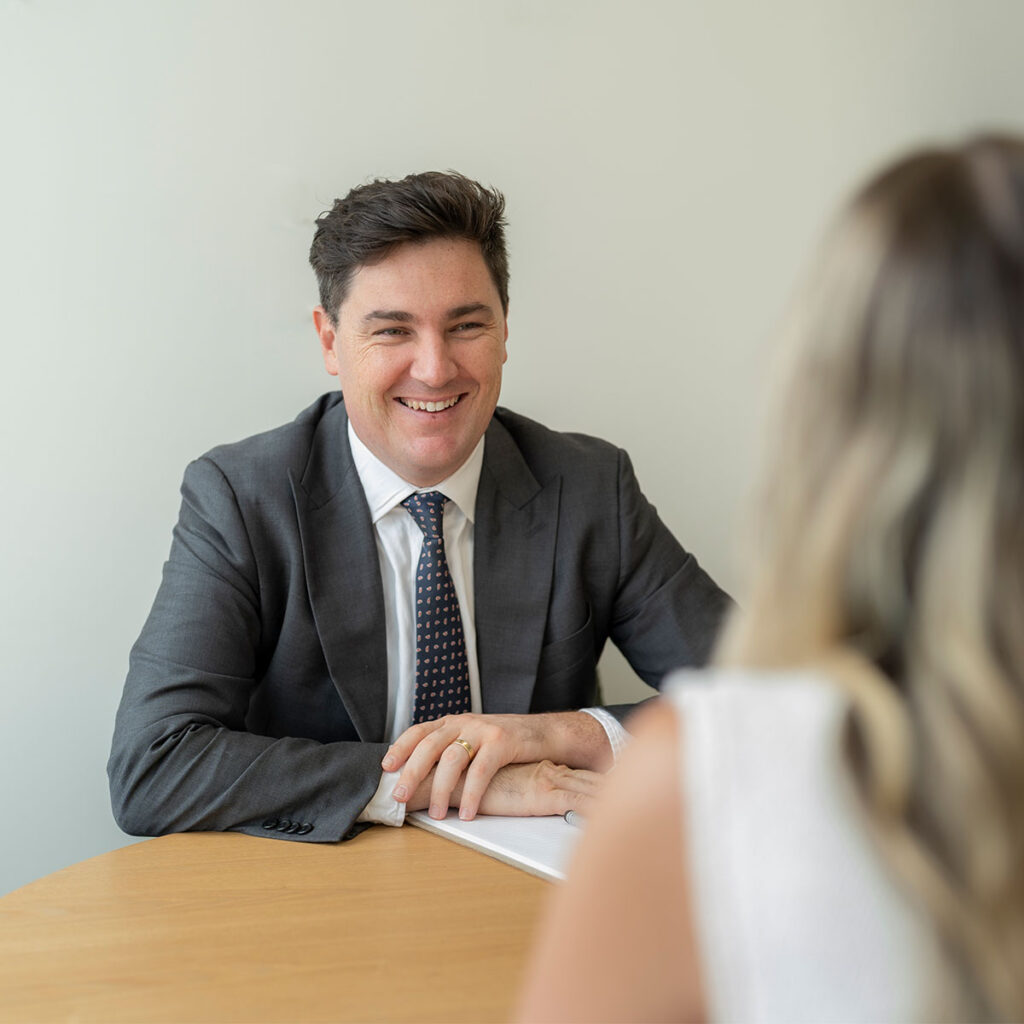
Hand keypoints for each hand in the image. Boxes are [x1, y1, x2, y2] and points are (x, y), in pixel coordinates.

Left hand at [384, 711, 610, 820]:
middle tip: (400, 796)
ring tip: (437, 815)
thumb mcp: (473, 740)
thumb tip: (419, 780)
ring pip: (452, 759)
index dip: (400, 747)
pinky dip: (471, 794)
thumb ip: (451, 751)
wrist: (545, 734)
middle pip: (429, 745)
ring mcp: (483, 730)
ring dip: (442, 790)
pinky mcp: (502, 741)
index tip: (386, 767)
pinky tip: (466, 813)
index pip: (419, 731)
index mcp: (453, 721)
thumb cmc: (506, 744)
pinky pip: (481, 771)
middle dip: (412, 772)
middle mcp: (464, 721)